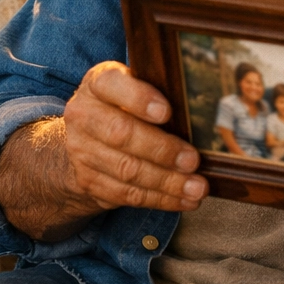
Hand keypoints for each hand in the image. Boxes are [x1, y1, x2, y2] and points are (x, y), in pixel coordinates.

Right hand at [62, 60, 208, 212]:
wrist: (86, 136)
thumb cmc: (127, 103)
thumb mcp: (137, 85)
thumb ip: (160, 89)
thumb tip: (203, 110)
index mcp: (98, 83)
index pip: (112, 85)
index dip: (139, 99)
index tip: (167, 112)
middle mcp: (84, 115)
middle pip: (122, 134)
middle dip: (162, 150)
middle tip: (193, 160)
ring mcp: (81, 150)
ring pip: (126, 169)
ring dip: (166, 182)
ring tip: (197, 187)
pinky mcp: (88, 180)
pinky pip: (126, 194)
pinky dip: (159, 199)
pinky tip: (183, 199)